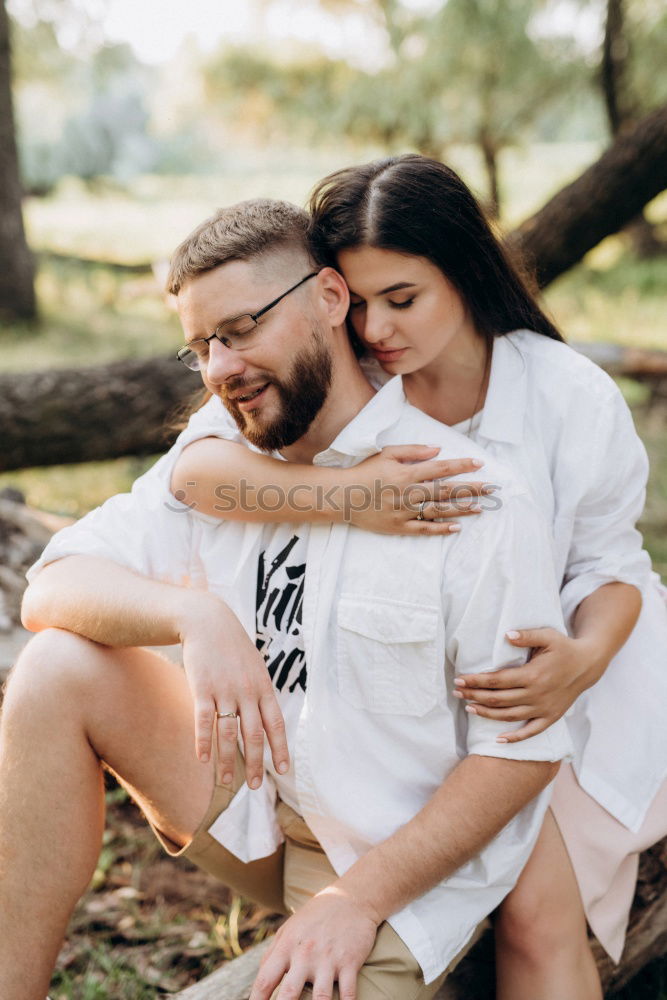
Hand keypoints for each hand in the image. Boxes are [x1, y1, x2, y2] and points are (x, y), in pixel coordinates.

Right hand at [178, 593, 287, 786]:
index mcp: (263, 687)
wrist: (208, 621)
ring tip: (229, 782)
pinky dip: (203, 742)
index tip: (283, 770)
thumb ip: (261, 693)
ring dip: (228, 761)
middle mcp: (247, 692)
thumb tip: (267, 720)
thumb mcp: (255, 667)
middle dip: (255, 763)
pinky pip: (204, 720)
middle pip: (253, 735)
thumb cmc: (233, 648)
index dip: (280, 748)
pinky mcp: (202, 688)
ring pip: (228, 733)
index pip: (275, 724)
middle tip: (255, 786)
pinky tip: (202, 760)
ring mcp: (225, 691)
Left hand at [250, 888, 379, 999]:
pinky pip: (348, 992)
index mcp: (286, 947)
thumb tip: (259, 982)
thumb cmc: (314, 918)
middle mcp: (305, 955)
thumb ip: (272, 955)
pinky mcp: (349, 962)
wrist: (349, 899)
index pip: (265, 980)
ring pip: (320, 998)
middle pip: (289, 994)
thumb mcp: (288, 929)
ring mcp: (328, 960)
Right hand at [344, 445, 497, 534]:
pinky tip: (456, 527)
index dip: (461, 466)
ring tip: (480, 507)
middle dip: (470, 488)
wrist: (343, 496)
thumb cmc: (366, 472)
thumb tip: (438, 449)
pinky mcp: (399, 527)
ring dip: (461, 509)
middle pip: (445, 490)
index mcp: (407, 473)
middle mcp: (409, 492)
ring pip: (438, 510)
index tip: (479, 464)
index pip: (440, 468)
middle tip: (492, 488)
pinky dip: (440, 529)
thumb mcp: (387, 453)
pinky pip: (423, 529)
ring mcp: (404, 511)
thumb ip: (413, 450)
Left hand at [454, 628, 603, 741]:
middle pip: (498, 699)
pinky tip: (499, 739)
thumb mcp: (548, 636)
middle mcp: (536, 695)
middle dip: (475, 695)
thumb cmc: (564, 648)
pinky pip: (531, 731)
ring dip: (487, 714)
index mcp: (533, 675)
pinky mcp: (551, 717)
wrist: (588, 665)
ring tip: (469, 707)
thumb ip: (526, 636)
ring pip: (509, 716)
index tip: (460, 679)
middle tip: (456, 691)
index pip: (497, 680)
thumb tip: (507, 635)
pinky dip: (515, 738)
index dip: (476, 681)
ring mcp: (544, 708)